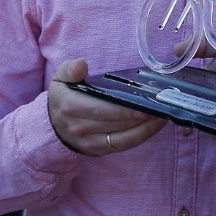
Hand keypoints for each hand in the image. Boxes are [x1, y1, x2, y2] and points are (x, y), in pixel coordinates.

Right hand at [47, 61, 166, 155]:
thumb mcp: (60, 78)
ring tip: (162, 116)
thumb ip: (70, 69)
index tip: (143, 103)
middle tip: (161, 106)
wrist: (53, 124)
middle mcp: (79, 127)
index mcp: (71, 106)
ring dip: (145, 129)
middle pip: (115, 123)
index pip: (100, 108)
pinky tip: (154, 126)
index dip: (123, 108)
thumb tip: (81, 65)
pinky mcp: (98, 150)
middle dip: (140, 117)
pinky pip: (123, 146)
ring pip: (122, 138)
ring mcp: (89, 142)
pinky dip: (141, 137)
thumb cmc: (64, 96)